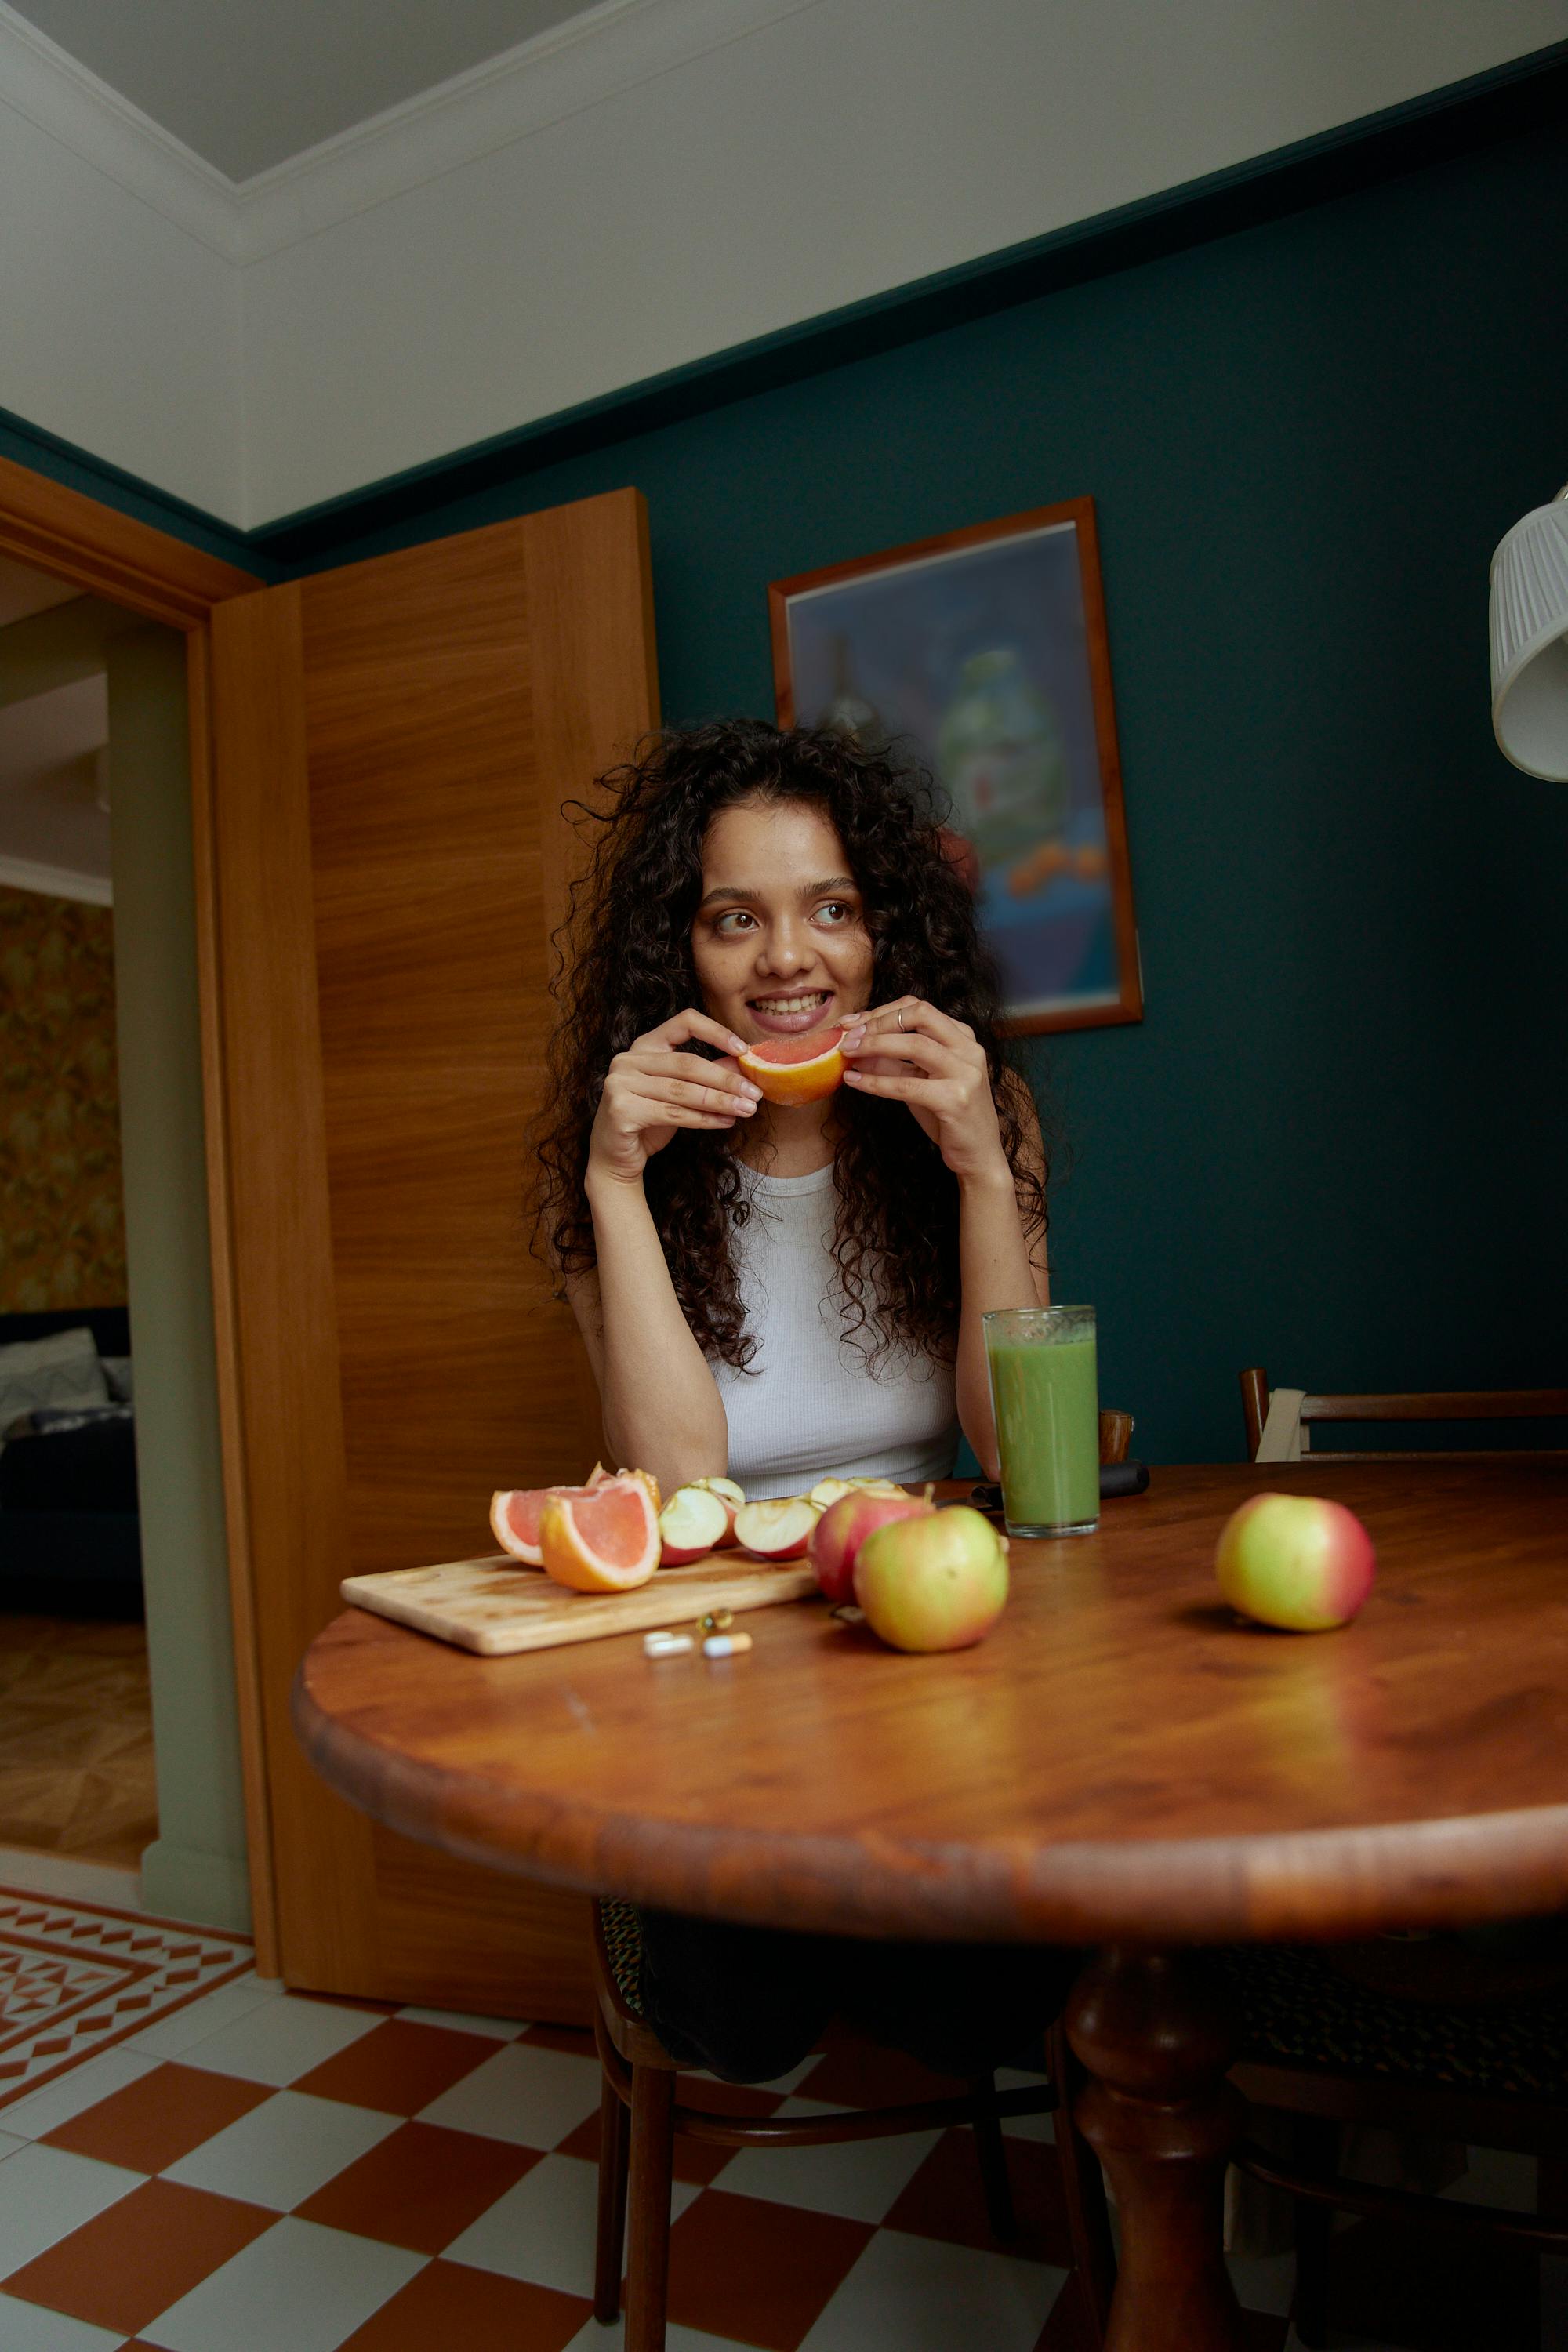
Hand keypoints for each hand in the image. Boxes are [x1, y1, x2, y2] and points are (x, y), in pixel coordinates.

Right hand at [588, 1009, 760, 1184]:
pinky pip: (673, 1113)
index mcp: (644, 1045)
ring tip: (747, 1109)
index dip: (716, 1032)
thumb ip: (708, 1075)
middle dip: (726, 1079)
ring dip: (720, 1101)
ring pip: (682, 1090)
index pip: (683, 1022)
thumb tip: (745, 1064)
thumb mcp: (682, 1093)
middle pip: (688, 1063)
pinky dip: (704, 1119)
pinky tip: (725, 1122)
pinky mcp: (621, 1109)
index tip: (743, 1050)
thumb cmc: (650, 1121)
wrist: (616, 1158)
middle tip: (755, 1093)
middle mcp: (628, 1059)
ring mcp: (620, 1083)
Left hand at [840, 997, 1007, 1182]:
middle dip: (879, 1021)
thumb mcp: (920, 1081)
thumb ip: (893, 1062)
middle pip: (920, 1015)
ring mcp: (966, 1073)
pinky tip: (853, 1081)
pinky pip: (906, 1085)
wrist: (978, 1156)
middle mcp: (969, 1049)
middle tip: (848, 1036)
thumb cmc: (948, 1117)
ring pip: (915, 1045)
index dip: (881, 1011)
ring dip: (874, 1045)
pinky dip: (875, 1081)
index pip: (918, 1008)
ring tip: (847, 1053)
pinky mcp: (955, 1100)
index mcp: (963, 1038)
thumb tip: (856, 1046)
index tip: (852, 1023)